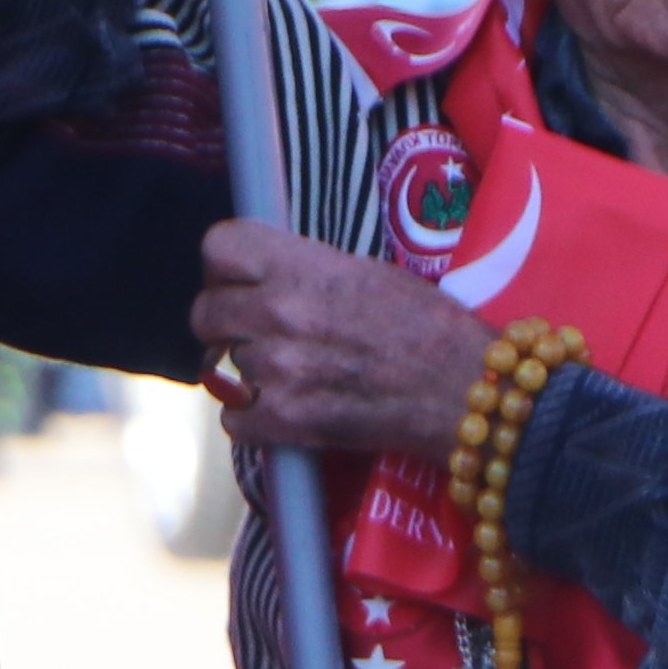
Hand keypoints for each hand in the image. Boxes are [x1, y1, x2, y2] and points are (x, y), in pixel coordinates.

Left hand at [191, 222, 498, 460]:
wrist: (462, 390)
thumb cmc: (427, 326)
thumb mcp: (366, 271)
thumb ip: (305, 271)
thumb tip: (262, 276)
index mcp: (303, 268)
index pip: (219, 247)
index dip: (225, 265)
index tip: (238, 279)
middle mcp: (281, 314)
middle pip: (205, 312)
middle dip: (225, 322)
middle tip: (254, 331)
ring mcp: (278, 371)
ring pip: (220, 366)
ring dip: (244, 371)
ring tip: (283, 371)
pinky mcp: (285, 422)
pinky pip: (232, 417)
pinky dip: (251, 417)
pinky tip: (282, 408)